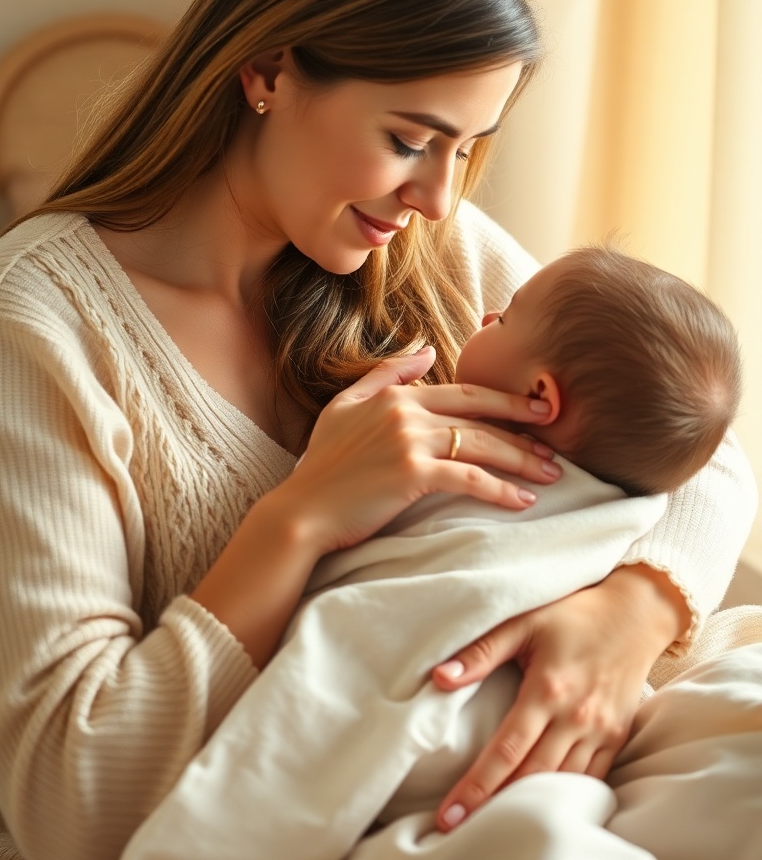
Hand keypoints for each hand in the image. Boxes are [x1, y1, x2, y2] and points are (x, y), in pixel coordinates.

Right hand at [270, 346, 560, 555]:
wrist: (302, 510)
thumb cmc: (323, 465)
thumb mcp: (346, 406)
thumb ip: (387, 373)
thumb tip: (425, 349)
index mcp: (396, 394)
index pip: (464, 391)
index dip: (506, 398)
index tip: (536, 408)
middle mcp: (407, 411)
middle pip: (481, 416)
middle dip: (525, 427)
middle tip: (557, 440)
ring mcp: (410, 441)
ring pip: (482, 444)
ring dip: (522, 460)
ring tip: (551, 473)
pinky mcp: (413, 474)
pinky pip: (470, 478)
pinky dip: (501, 490)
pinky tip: (523, 501)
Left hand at [432, 563, 690, 831]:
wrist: (635, 613)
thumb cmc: (573, 615)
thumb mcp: (524, 622)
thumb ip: (482, 652)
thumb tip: (439, 677)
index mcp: (548, 689)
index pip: (505, 750)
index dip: (476, 786)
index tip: (451, 814)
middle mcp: (576, 717)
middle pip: (530, 776)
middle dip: (495, 807)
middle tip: (461, 832)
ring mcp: (600, 731)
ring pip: (561, 783)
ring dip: (529, 807)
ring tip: (494, 826)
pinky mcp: (617, 738)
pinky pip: (591, 779)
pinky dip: (566, 797)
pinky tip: (542, 810)